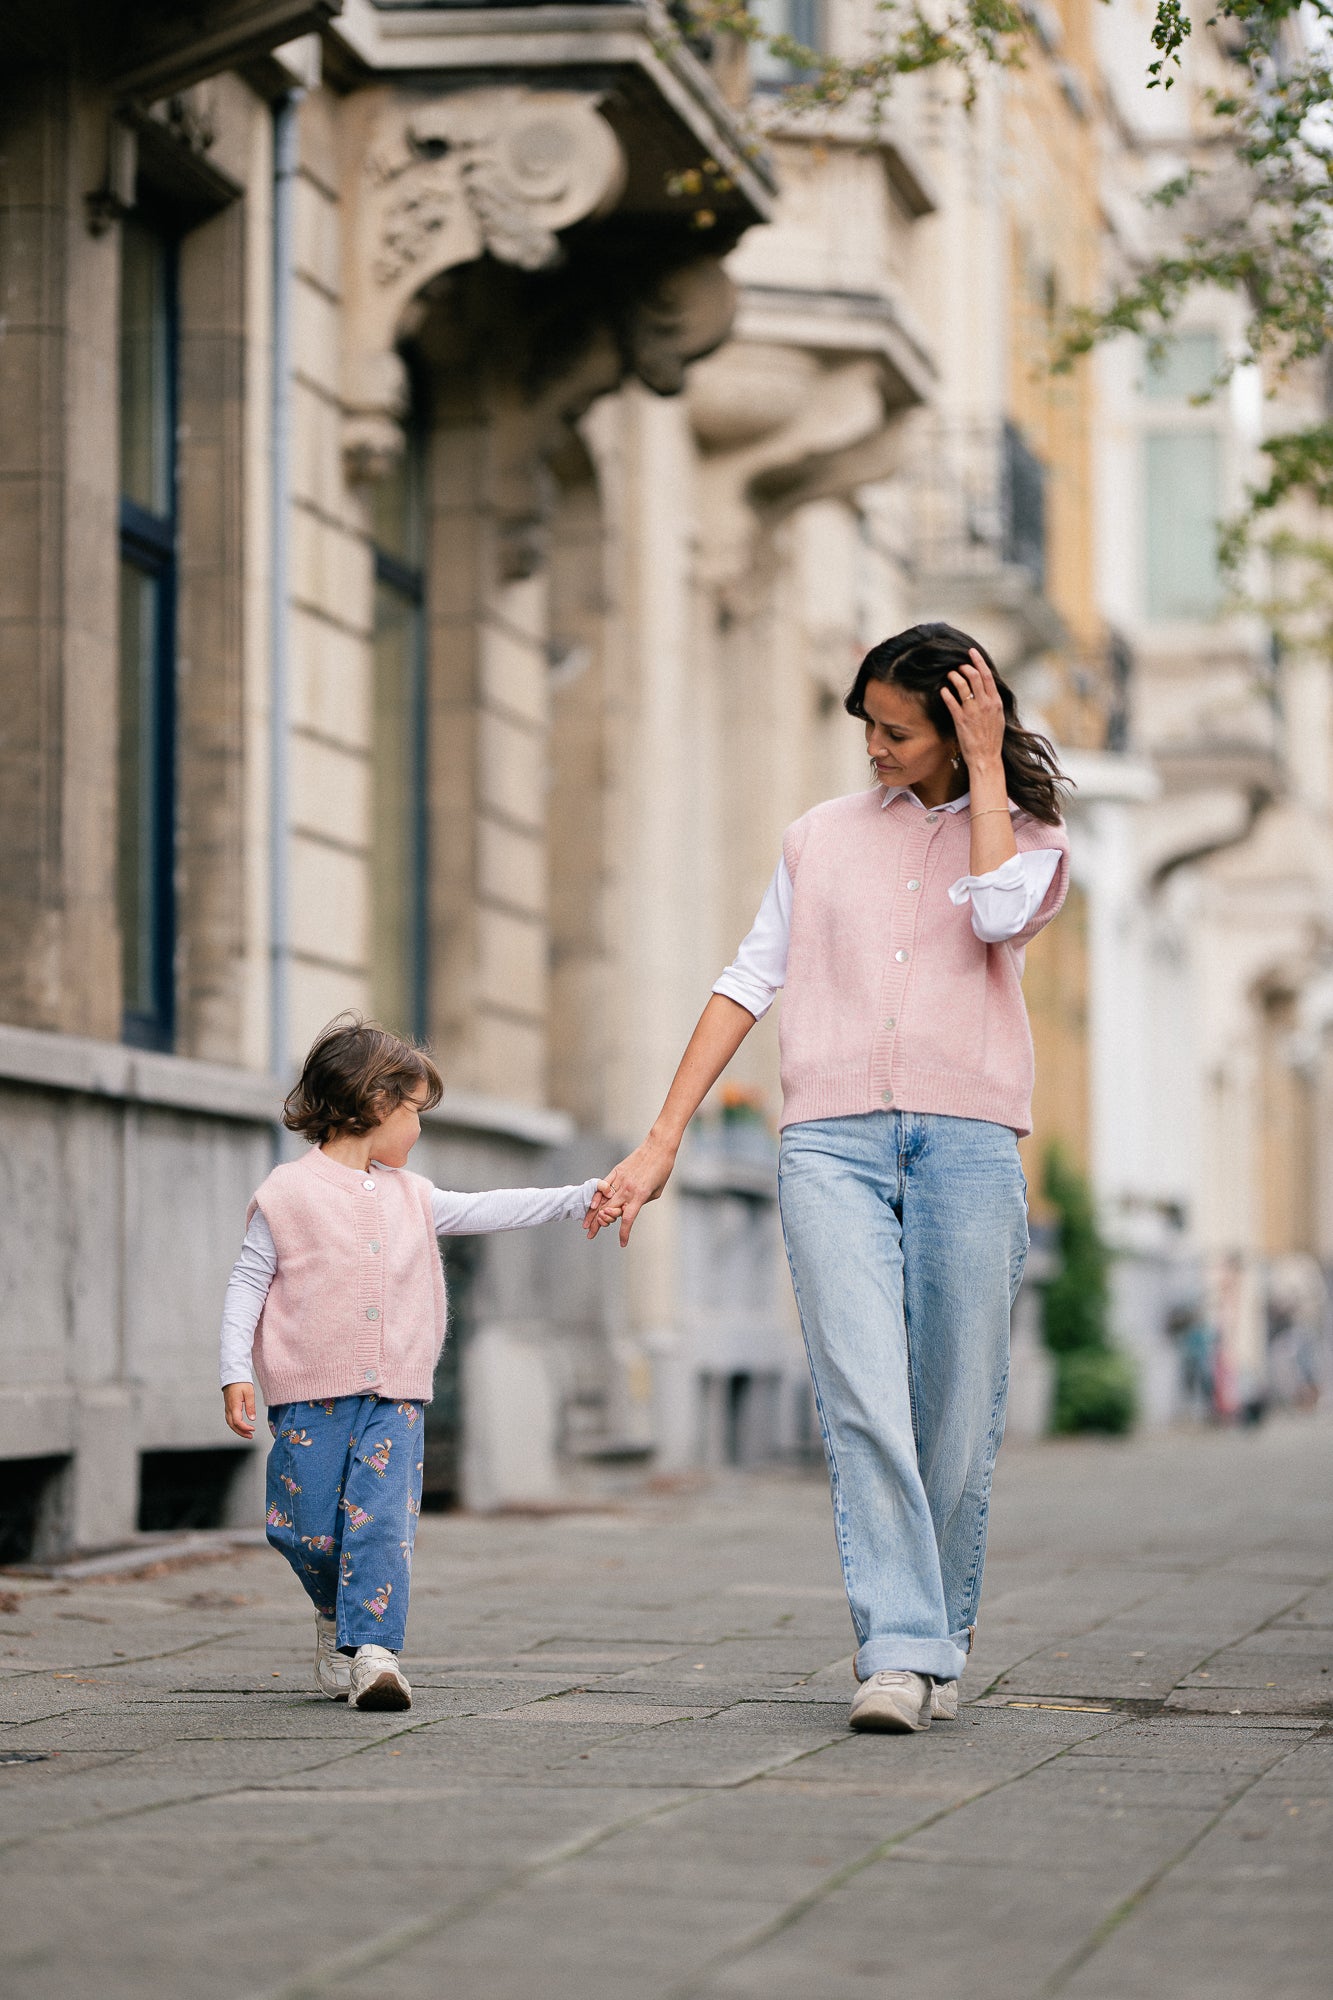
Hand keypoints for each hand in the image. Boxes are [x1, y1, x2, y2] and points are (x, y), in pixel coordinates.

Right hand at [223, 1382, 255, 1439]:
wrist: (233, 1375)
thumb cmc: (241, 1383)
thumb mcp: (249, 1393)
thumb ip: (250, 1406)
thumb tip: (252, 1419)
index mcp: (234, 1405)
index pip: (237, 1422)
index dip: (245, 1428)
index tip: (253, 1429)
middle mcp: (229, 1408)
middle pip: (232, 1425)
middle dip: (241, 1432)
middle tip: (250, 1436)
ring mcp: (227, 1408)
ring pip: (230, 1423)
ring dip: (238, 1430)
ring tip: (247, 1434)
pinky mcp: (228, 1407)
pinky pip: (230, 1419)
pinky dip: (235, 1425)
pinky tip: (241, 1427)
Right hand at [583, 1137, 677, 1246]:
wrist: (658, 1147)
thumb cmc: (662, 1169)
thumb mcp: (657, 1191)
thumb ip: (642, 1202)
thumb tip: (630, 1207)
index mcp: (639, 1196)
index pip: (628, 1219)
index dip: (624, 1233)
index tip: (622, 1243)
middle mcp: (627, 1189)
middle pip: (608, 1212)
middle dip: (599, 1226)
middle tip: (590, 1236)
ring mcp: (620, 1179)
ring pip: (603, 1200)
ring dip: (593, 1214)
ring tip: (586, 1225)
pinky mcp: (616, 1171)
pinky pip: (603, 1186)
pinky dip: (596, 1197)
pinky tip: (591, 1206)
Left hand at [940, 648, 1005, 773]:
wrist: (986, 757)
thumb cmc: (992, 738)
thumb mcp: (998, 717)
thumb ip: (993, 702)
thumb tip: (987, 689)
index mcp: (995, 702)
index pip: (987, 675)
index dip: (978, 661)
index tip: (971, 652)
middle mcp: (985, 704)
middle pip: (974, 676)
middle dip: (964, 666)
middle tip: (958, 665)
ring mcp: (973, 711)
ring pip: (962, 685)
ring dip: (954, 676)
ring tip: (950, 675)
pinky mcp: (961, 720)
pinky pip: (951, 701)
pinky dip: (946, 693)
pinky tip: (942, 690)